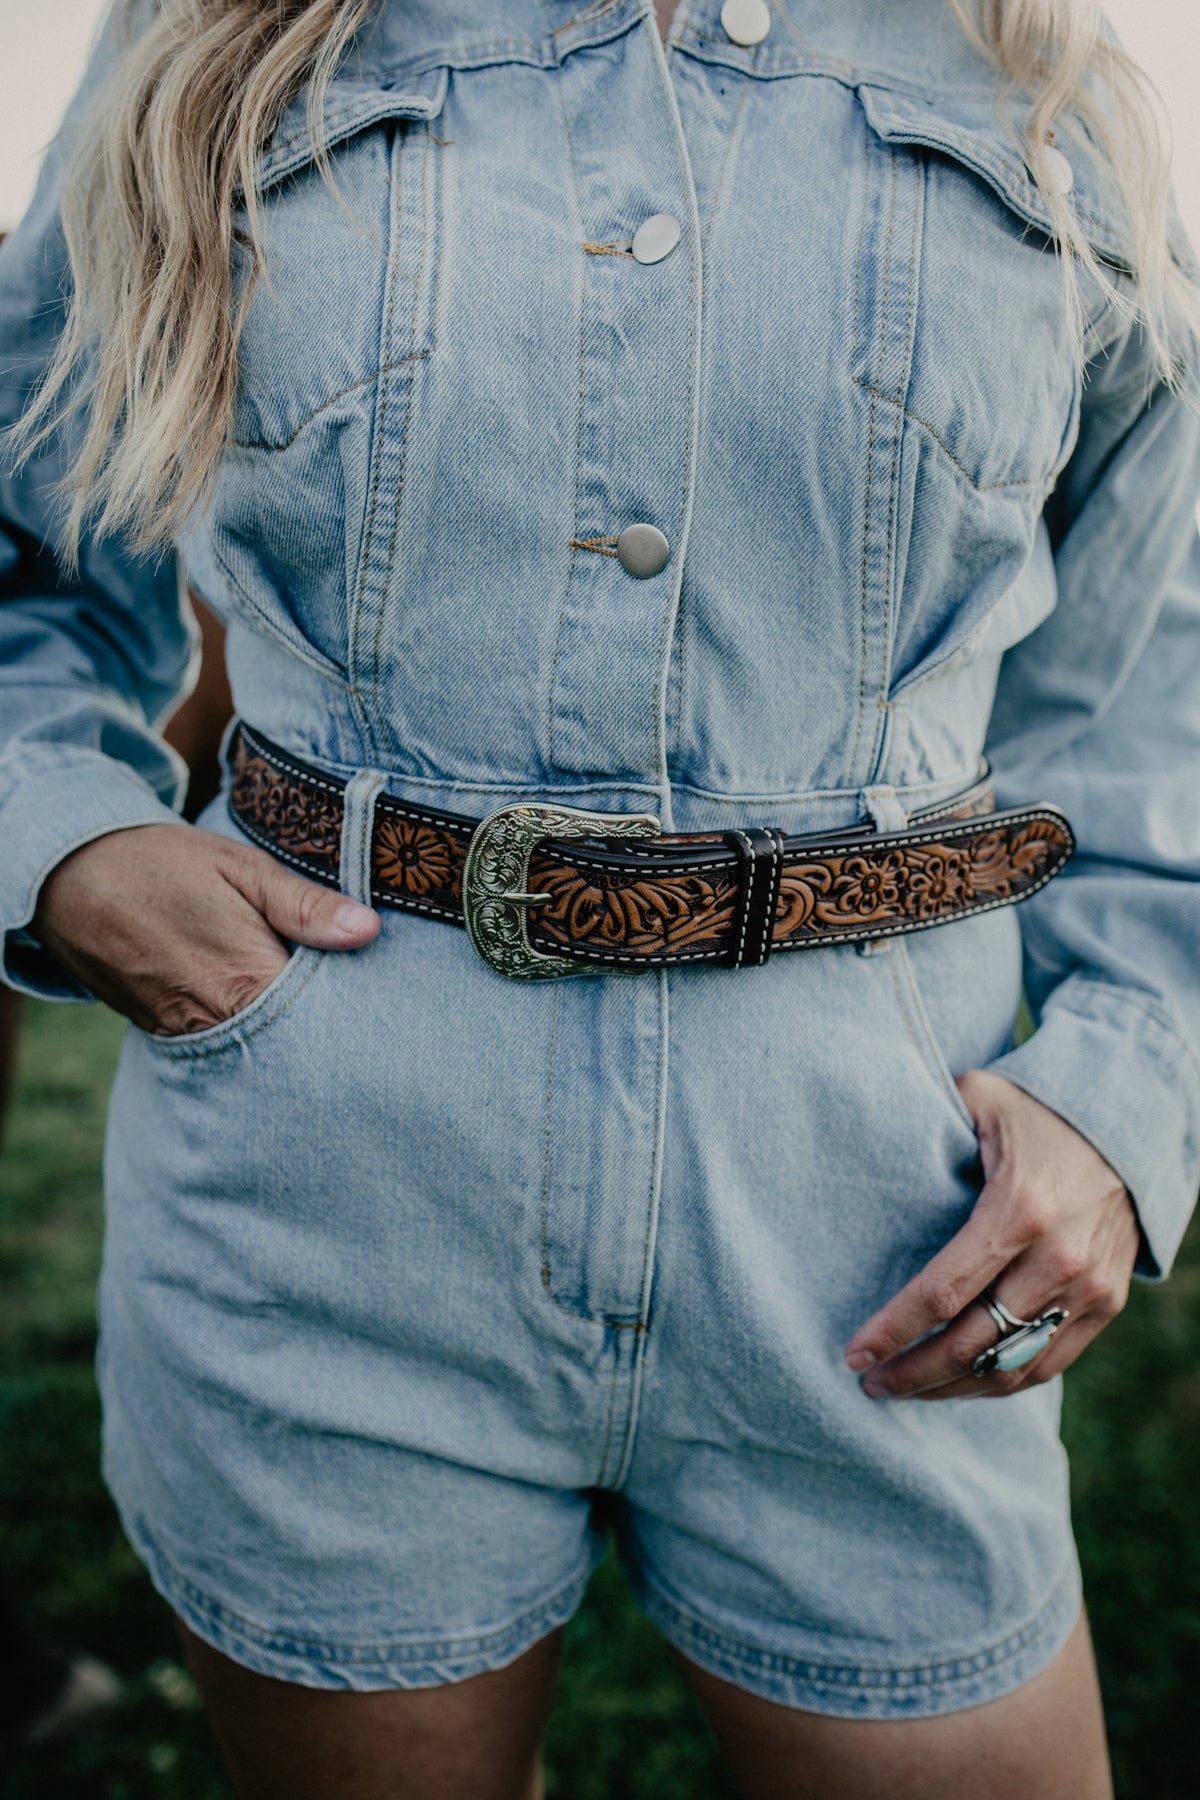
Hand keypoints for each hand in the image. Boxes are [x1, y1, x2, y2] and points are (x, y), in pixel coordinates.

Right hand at [33, 823, 379, 1036]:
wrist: (70, 875)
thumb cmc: (163, 863)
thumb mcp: (241, 868)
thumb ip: (304, 906)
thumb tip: (368, 930)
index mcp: (245, 982)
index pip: (321, 1019)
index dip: (353, 1009)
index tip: (376, 996)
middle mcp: (214, 1022)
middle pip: (292, 1044)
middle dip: (322, 1026)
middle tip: (350, 1002)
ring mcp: (184, 1034)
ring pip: (255, 1049)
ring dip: (284, 1029)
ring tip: (309, 1003)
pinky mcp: (163, 1033)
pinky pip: (219, 1044)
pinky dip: (245, 1029)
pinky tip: (261, 1006)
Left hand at [844, 1069, 1139, 1399]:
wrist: (1128, 1128)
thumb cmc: (1037, 1113)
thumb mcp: (980, 1099)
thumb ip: (928, 1120)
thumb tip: (870, 1139)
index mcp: (1018, 1210)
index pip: (944, 1292)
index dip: (894, 1330)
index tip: (853, 1354)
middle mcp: (1058, 1259)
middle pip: (973, 1343)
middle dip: (913, 1372)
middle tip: (870, 1382)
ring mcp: (1088, 1288)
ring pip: (1010, 1366)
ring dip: (951, 1388)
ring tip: (904, 1389)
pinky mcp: (1105, 1304)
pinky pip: (1047, 1364)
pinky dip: (999, 1383)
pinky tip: (958, 1384)